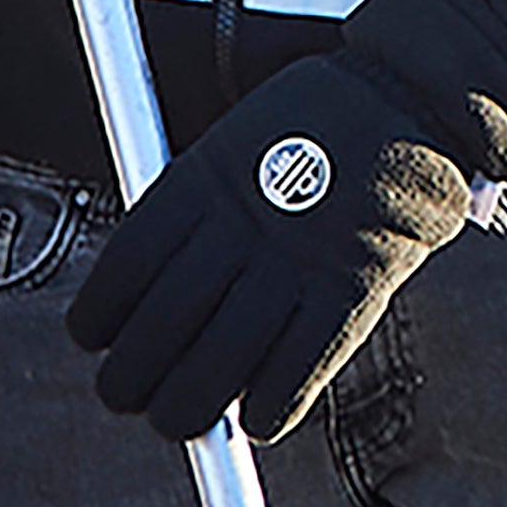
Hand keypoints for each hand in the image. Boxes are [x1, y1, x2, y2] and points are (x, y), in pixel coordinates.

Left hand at [67, 55, 493, 442]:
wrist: (413, 91)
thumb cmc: (315, 119)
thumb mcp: (234, 138)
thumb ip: (190, 207)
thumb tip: (135, 293)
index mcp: (200, 181)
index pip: (118, 276)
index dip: (93, 323)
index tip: (95, 339)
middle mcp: (238, 229)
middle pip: (151, 341)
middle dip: (127, 384)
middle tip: (130, 392)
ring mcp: (294, 265)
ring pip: (207, 378)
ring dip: (181, 412)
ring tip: (180, 415)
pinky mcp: (350, 293)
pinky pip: (285, 384)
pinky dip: (262, 414)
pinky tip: (255, 413)